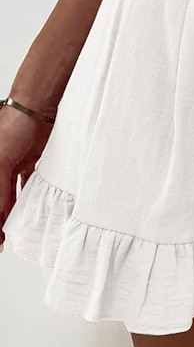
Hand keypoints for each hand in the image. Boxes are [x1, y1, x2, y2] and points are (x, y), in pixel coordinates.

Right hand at [0, 105, 54, 247]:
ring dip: (11, 209)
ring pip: (10, 193)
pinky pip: (27, 181)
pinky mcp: (30, 159)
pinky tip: (28, 205)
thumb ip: (0, 189)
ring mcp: (13, 163)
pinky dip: (27, 193)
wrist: (36, 108)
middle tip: (1, 239)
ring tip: (12, 228)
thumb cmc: (12, 126)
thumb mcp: (2, 161)